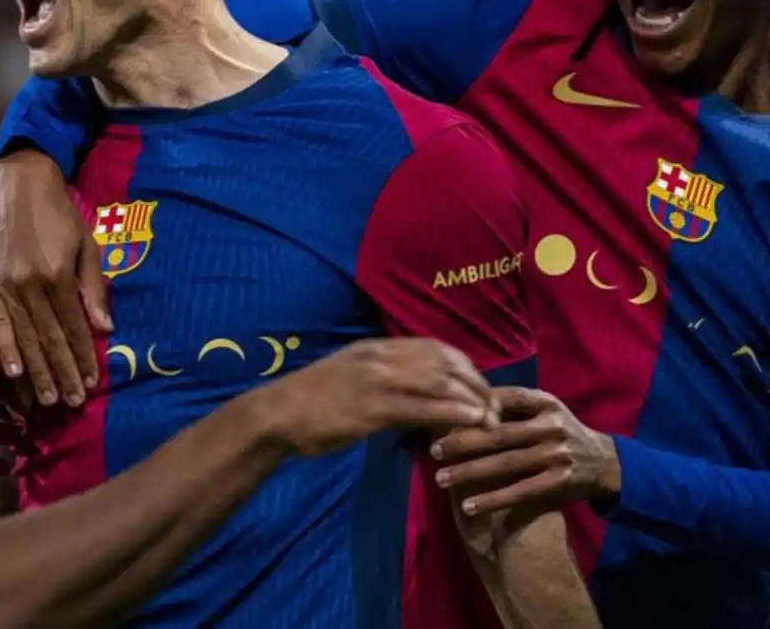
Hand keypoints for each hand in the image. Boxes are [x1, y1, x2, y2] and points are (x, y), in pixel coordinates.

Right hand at [0, 150, 110, 407]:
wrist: (19, 184)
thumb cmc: (60, 213)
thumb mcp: (86, 245)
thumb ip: (93, 288)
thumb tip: (104, 328)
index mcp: (57, 275)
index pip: (74, 327)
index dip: (83, 357)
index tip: (91, 383)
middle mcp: (29, 285)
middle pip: (49, 339)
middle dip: (62, 373)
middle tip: (72, 403)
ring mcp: (6, 286)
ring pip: (24, 338)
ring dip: (37, 372)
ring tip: (48, 399)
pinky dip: (6, 350)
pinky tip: (13, 373)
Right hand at [254, 338, 499, 457]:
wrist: (276, 415)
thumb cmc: (310, 402)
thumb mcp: (348, 376)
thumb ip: (380, 378)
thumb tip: (410, 392)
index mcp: (376, 348)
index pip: (434, 348)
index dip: (465, 367)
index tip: (480, 388)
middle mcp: (380, 357)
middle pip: (444, 362)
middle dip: (476, 384)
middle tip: (493, 408)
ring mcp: (376, 380)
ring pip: (438, 382)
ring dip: (471, 399)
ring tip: (491, 419)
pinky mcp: (372, 407)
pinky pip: (422, 406)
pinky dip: (452, 411)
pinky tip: (470, 420)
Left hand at [431, 387, 619, 516]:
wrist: (605, 463)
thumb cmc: (562, 431)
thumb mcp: (546, 410)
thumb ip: (514, 406)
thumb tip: (464, 400)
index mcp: (545, 402)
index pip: (505, 399)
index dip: (474, 406)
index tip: (444, 414)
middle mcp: (551, 426)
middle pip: (499, 434)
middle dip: (462, 442)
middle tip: (433, 451)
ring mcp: (556, 455)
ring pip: (505, 464)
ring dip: (469, 473)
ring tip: (441, 479)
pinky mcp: (559, 482)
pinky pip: (519, 492)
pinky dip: (492, 500)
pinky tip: (468, 506)